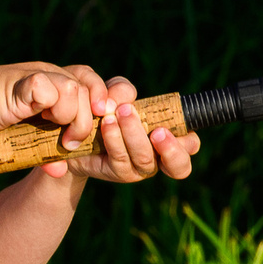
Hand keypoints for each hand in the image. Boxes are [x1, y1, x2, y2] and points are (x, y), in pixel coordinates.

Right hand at [0, 62, 97, 154]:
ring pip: (74, 89)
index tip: (99, 120)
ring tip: (56, 129)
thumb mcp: (31, 136)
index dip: (100, 98)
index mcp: (56, 82)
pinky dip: (54, 107)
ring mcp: (40, 75)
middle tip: (71, 141)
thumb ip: (47, 150)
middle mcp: (51, 74)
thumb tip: (59, 171)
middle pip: (88, 88)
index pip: (90, 79)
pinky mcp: (27, 81)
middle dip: (86, 120)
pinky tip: (42, 118)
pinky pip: (53, 90)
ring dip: (71, 116)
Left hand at [43, 74, 202, 183]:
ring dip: (135, 135)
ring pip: (145, 159)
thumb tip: (124, 100)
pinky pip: (120, 160)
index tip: (168, 128)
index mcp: (170, 138)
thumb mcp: (114, 94)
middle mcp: (159, 158)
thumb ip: (123, 90)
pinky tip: (106, 123)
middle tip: (157, 131)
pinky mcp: (117, 173)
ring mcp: (139, 169)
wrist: (72, 130)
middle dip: (170, 148)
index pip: (190, 146)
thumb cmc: (104, 109)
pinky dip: (115, 139)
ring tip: (120, 114)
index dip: (186, 143)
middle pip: (178, 166)